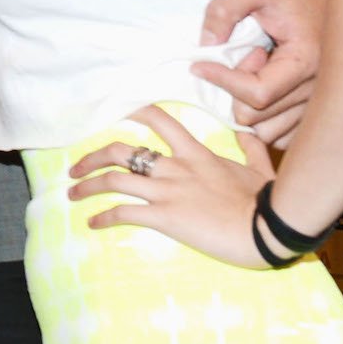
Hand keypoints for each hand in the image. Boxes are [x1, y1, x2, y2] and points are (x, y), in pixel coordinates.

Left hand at [67, 105, 276, 268]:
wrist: (269, 230)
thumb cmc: (267, 202)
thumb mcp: (261, 168)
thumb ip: (250, 148)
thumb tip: (248, 132)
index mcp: (196, 153)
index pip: (159, 120)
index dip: (131, 113)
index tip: (112, 114)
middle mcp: (174, 168)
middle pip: (120, 150)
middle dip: (92, 157)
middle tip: (76, 167)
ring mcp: (167, 191)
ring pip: (113, 180)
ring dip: (88, 186)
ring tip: (73, 193)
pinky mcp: (164, 217)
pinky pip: (123, 213)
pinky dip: (103, 216)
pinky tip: (93, 222)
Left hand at [194, 0, 326, 145]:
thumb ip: (224, 9)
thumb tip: (207, 44)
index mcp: (307, 61)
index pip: (256, 94)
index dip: (222, 81)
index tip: (200, 64)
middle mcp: (320, 89)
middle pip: (257, 116)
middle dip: (235, 90)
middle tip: (241, 57)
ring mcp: (320, 104)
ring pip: (267, 132)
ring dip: (247, 107)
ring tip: (254, 71)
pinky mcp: (316, 111)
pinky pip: (282, 136)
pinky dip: (263, 120)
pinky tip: (261, 88)